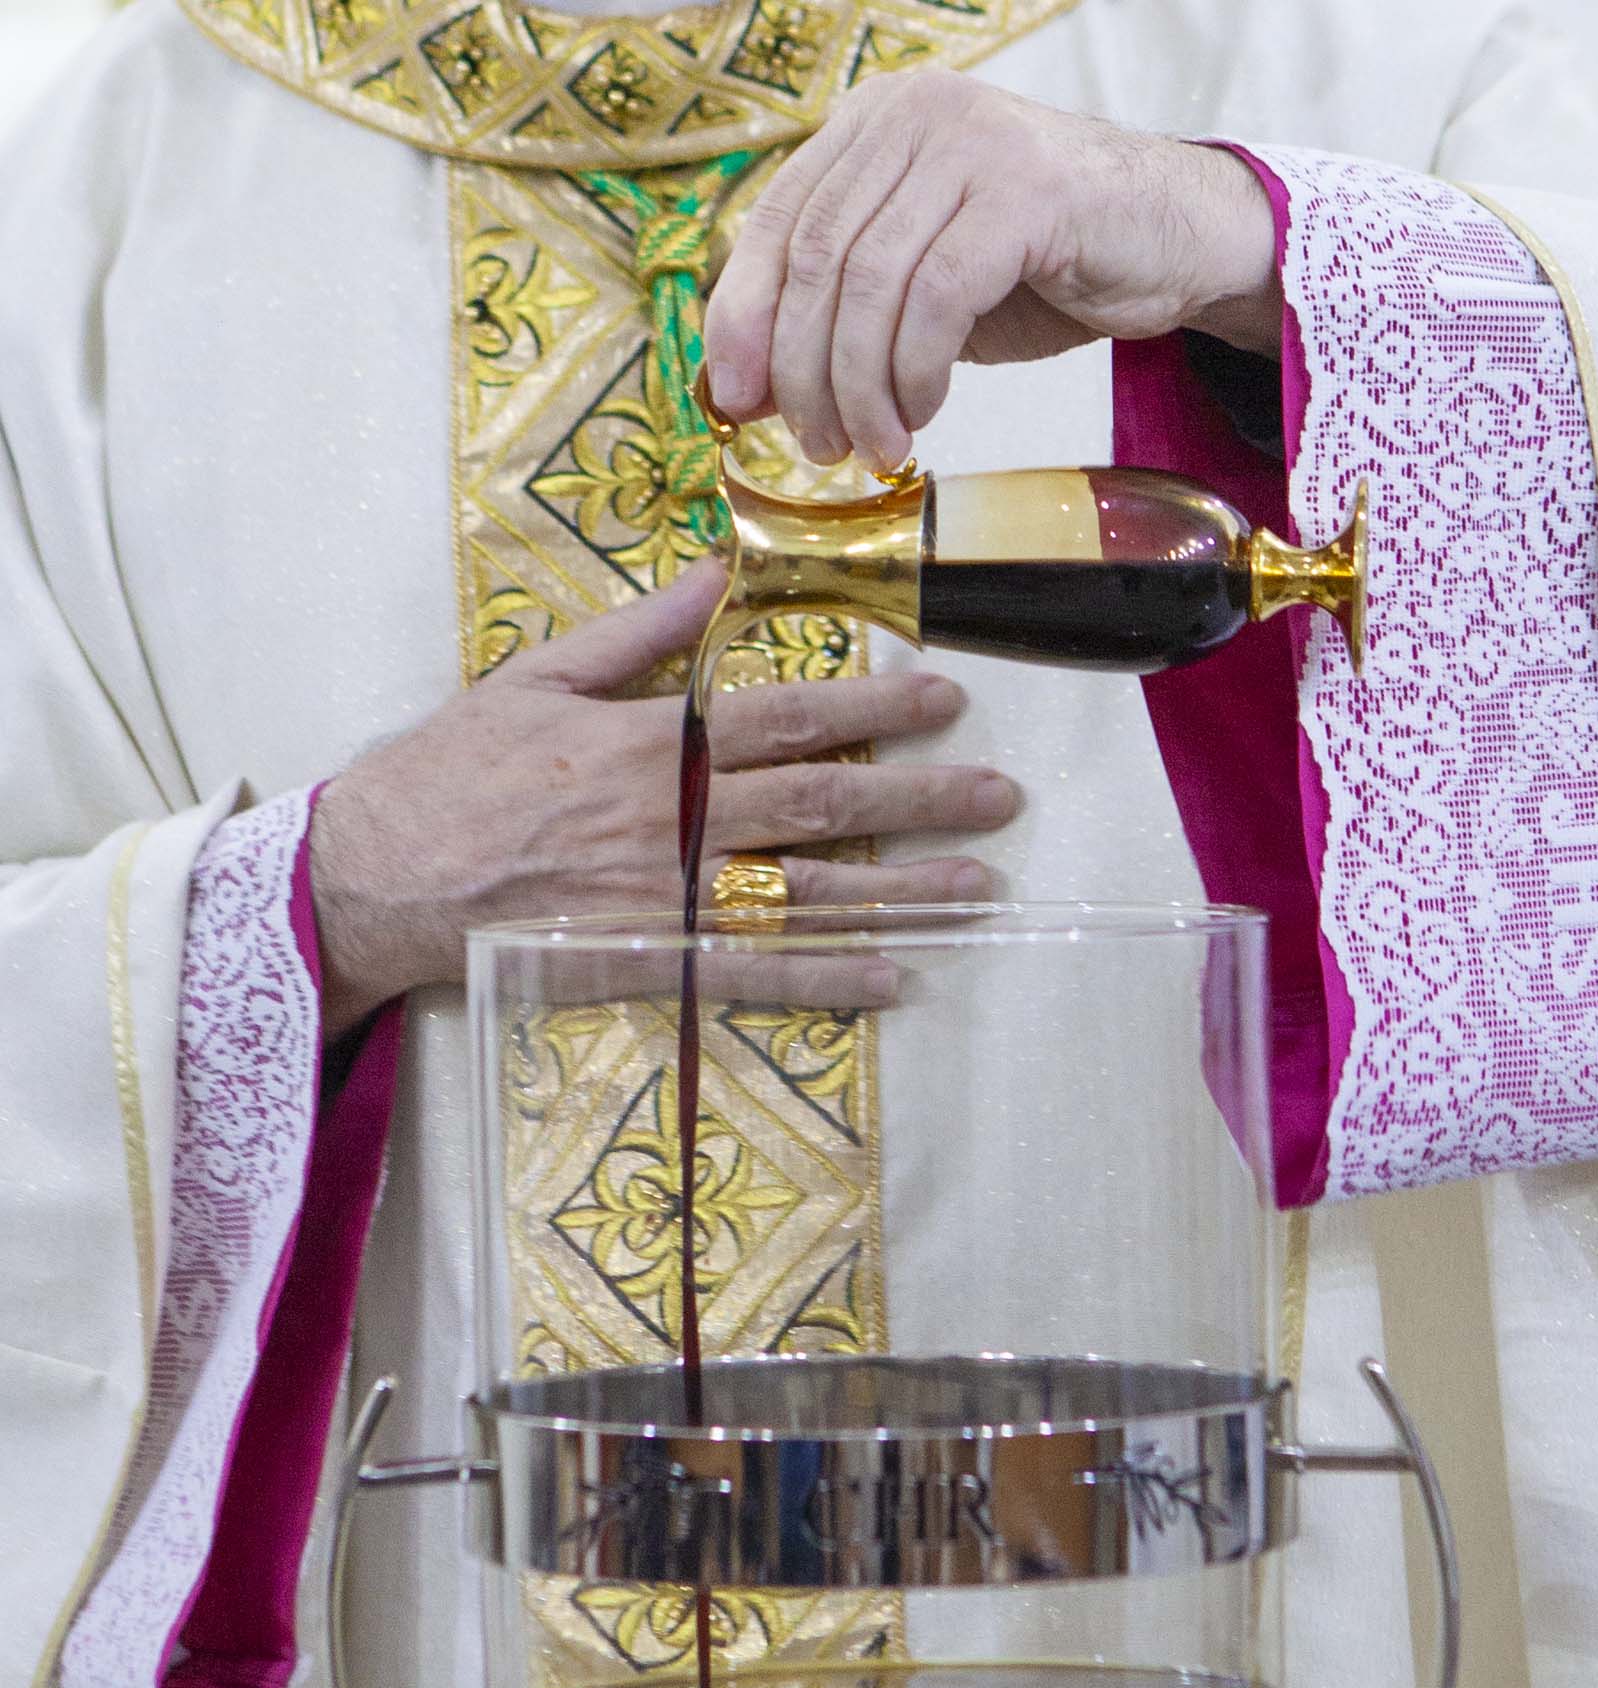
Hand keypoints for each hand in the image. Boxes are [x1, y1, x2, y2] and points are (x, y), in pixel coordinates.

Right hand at [309, 560, 1015, 1035]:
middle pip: (821, 807)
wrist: (374, 878)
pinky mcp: (645, 966)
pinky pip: (753, 977)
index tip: (943, 698)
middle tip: (1000, 796)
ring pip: (805, 893)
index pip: (788, 718)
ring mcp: (663, 900)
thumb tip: (714, 574)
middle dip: (920, 799)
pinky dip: (826, 979)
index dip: (873, 707)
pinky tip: (894, 978)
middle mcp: (672, 823)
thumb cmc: (448, 774)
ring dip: (901, 891)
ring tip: (978, 886)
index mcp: (651, 744)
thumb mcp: (535, 678)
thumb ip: (636, 636)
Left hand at [704, 75, 1279, 473]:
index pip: (776, 223)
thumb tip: (747, 389)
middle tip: (817, 446)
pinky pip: (937, 297)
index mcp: (872, 125)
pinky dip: (918, 370)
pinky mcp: (1024, 191)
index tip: (733, 401)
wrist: (1173, 239)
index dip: (743, 319)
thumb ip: (841, 312)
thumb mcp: (920, 285)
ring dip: (861, 386)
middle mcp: (913, 115)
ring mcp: (970, 144)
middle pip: (817, 258)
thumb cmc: (1042, 265)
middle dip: (804, 371)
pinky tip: (926, 411)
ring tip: (875, 448)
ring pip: (869, 283)